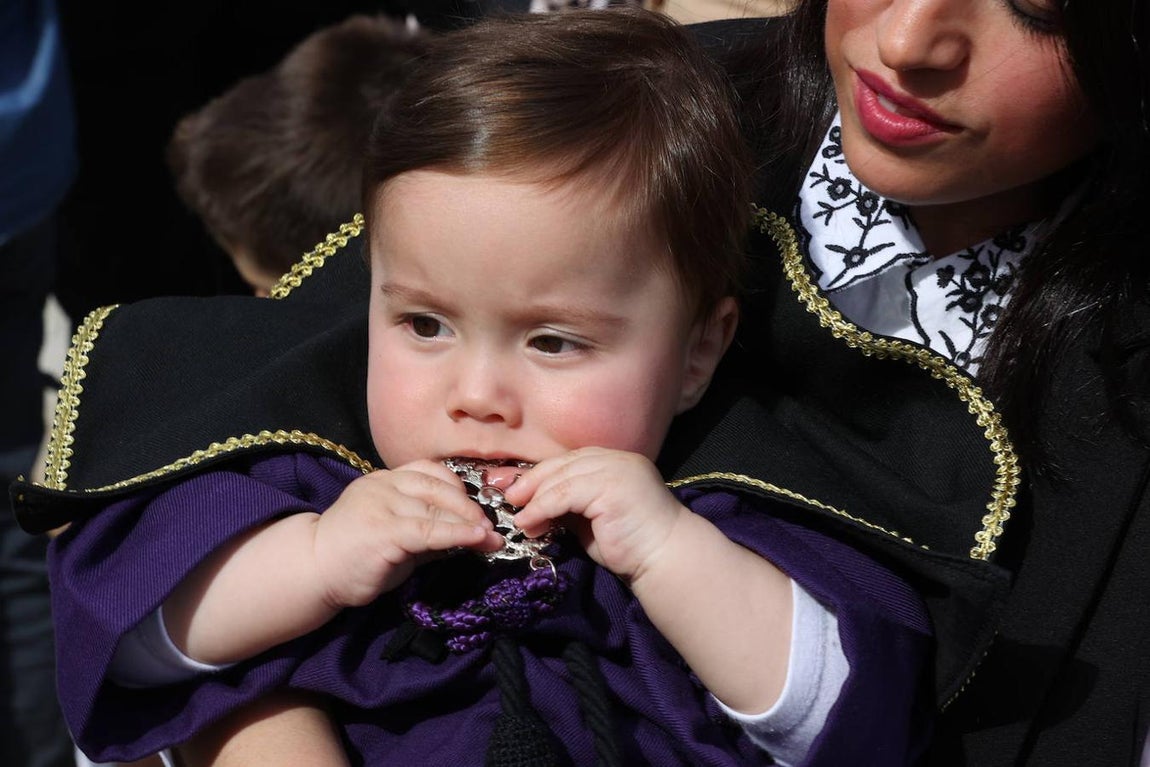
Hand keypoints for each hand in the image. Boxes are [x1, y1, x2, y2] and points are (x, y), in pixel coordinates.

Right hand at [312, 460, 503, 609]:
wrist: (312, 572)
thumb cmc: (353, 557)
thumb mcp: (396, 537)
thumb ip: (426, 531)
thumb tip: (468, 535)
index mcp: (384, 480)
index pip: (430, 472)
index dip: (458, 488)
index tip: (477, 508)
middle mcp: (383, 485)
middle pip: (438, 488)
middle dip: (470, 508)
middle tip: (490, 528)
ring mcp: (382, 504)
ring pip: (437, 509)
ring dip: (470, 524)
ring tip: (491, 539)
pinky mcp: (384, 530)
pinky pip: (430, 530)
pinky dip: (458, 534)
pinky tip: (477, 541)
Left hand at [506, 447, 687, 583]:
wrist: (664, 559)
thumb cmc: (630, 544)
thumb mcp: (590, 519)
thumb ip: (568, 505)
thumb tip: (530, 505)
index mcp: (614, 461)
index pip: (568, 461)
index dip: (538, 474)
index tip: (513, 489)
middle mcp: (616, 458)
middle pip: (561, 463)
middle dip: (530, 481)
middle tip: (509, 500)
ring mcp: (615, 468)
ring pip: (560, 478)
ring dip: (534, 499)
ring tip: (519, 519)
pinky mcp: (610, 486)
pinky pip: (564, 494)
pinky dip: (542, 508)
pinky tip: (530, 522)